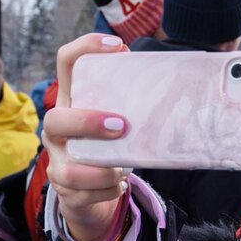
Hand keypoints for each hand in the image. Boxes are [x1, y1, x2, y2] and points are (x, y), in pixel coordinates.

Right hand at [42, 34, 129, 240]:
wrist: (88, 193)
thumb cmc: (108, 146)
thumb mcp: (118, 121)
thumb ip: (136, 104)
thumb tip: (184, 87)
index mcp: (72, 102)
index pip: (67, 64)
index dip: (86, 48)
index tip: (118, 46)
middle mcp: (58, 130)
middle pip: (56, 119)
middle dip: (88, 122)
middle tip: (121, 126)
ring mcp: (58, 161)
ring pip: (69, 168)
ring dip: (103, 170)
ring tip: (122, 169)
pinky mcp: (66, 191)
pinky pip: (84, 194)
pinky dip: (108, 191)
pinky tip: (120, 185)